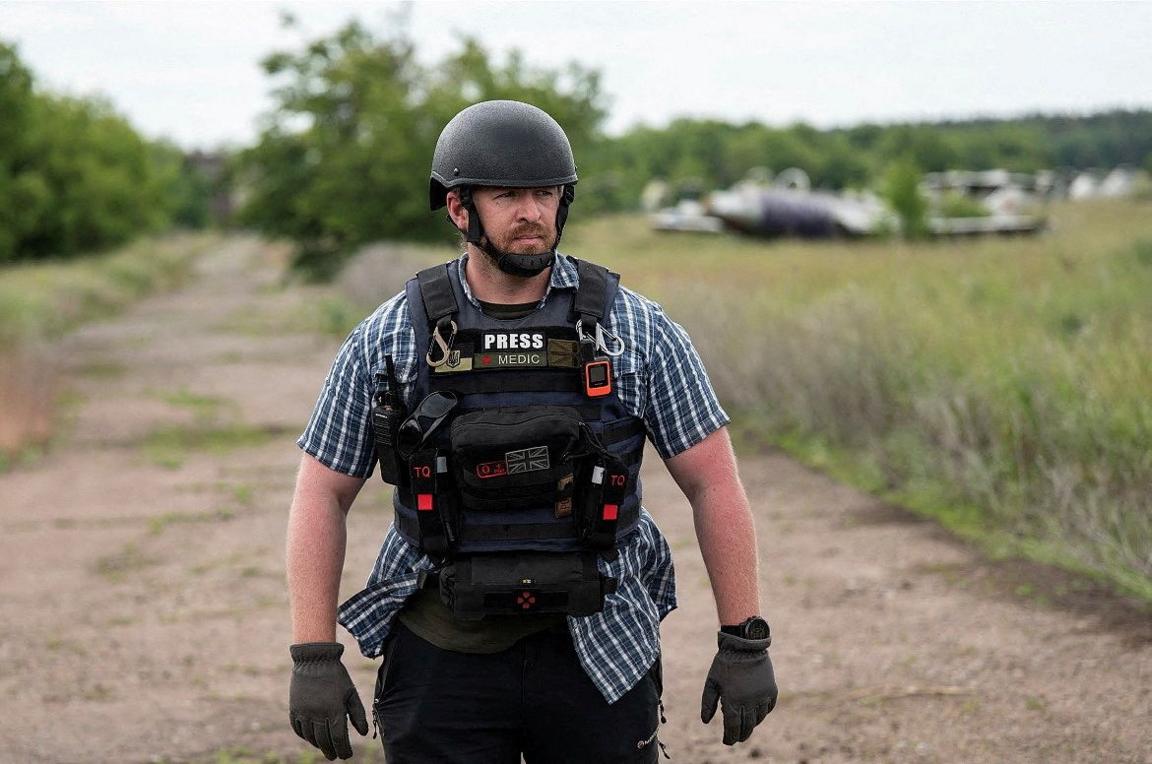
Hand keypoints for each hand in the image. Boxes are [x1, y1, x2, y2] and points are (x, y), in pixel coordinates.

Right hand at [289, 642, 369, 759]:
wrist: (315, 660)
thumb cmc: (337, 676)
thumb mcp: (351, 693)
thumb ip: (358, 714)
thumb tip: (363, 733)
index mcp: (334, 710)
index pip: (339, 738)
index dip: (343, 750)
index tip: (347, 756)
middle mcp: (317, 713)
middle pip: (324, 741)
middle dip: (331, 751)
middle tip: (335, 756)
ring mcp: (304, 712)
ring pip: (310, 737)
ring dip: (318, 745)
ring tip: (325, 747)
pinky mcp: (294, 708)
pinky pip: (298, 729)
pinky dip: (305, 736)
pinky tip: (311, 737)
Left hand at [700, 631, 776, 744]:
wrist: (744, 645)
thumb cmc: (724, 663)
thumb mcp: (712, 682)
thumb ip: (708, 703)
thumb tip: (705, 721)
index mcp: (733, 700)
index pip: (732, 727)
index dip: (730, 737)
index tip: (727, 741)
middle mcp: (749, 701)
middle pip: (747, 727)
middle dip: (741, 735)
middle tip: (736, 738)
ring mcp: (762, 696)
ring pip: (758, 719)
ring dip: (752, 725)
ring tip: (745, 726)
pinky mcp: (771, 690)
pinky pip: (768, 708)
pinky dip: (762, 714)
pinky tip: (756, 713)